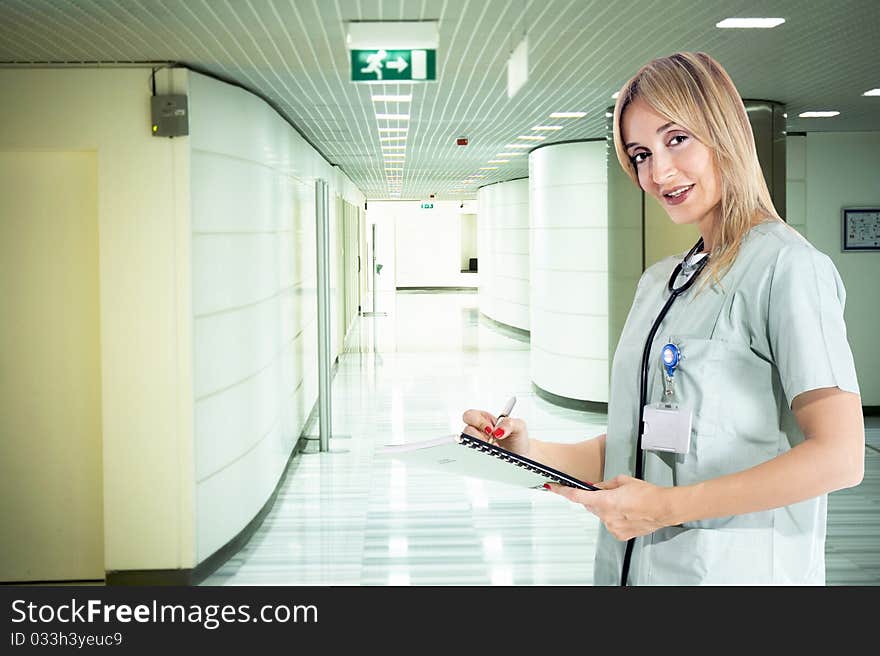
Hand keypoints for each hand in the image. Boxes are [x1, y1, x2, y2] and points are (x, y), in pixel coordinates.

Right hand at [461, 409, 530, 456]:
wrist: (521, 455)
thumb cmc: (517, 438)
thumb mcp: (519, 426)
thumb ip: (510, 423)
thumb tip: (498, 429)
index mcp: (484, 419)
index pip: (470, 416)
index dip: (477, 422)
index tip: (490, 430)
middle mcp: (477, 432)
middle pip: (466, 431)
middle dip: (478, 437)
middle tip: (491, 443)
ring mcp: (476, 445)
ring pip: (468, 446)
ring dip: (482, 449)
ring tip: (495, 451)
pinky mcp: (478, 457)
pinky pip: (473, 458)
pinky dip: (483, 458)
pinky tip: (493, 458)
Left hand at [545, 475, 675, 540]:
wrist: (664, 508)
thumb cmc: (648, 494)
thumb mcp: (623, 480)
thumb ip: (605, 484)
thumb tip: (596, 487)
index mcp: (605, 500)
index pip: (577, 496)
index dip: (563, 492)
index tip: (554, 488)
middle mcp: (606, 516)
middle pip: (590, 506)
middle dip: (595, 498)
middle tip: (608, 493)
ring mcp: (612, 526)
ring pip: (601, 515)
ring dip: (607, 508)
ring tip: (625, 503)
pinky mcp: (620, 534)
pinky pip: (610, 523)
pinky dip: (615, 518)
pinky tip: (627, 512)